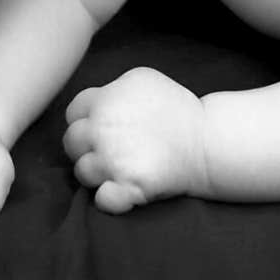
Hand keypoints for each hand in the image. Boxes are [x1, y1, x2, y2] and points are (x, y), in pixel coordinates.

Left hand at [63, 66, 205, 212]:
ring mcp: (113, 157)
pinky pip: (103, 199)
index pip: (74, 112)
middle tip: (109, 151)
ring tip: (118, 170)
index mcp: (107, 98)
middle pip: (71, 142)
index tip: (101, 129)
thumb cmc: (177, 110)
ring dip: (96, 173)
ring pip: (82, 171)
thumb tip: (94, 104)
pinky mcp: (129, 184)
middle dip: (85, 148)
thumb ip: (113, 89)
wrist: (207, 141)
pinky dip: (108, 199)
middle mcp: (104, 126)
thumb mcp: (142, 80)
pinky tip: (119, 192)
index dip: (85, 122)